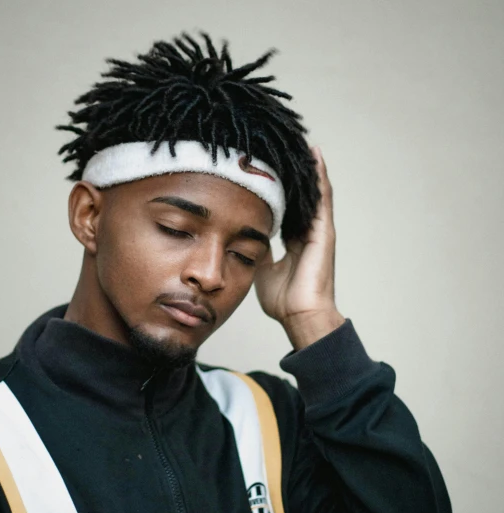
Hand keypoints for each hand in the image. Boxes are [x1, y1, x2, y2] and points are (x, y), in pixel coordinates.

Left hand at [254, 146, 345, 349]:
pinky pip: (322, 198)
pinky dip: (319, 177)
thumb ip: (257, 250)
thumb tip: (244, 235)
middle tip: (283, 147)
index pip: (286, 209)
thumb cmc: (284, 300)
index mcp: (294, 242)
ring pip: (313, 192)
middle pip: (300, 197)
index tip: (268, 170)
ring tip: (300, 142)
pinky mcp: (324, 232)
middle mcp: (307, 233)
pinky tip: (315, 156)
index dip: (278, 191)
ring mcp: (317, 231)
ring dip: (308, 168)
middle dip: (293, 174)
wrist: (300, 316)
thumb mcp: (262, 269)